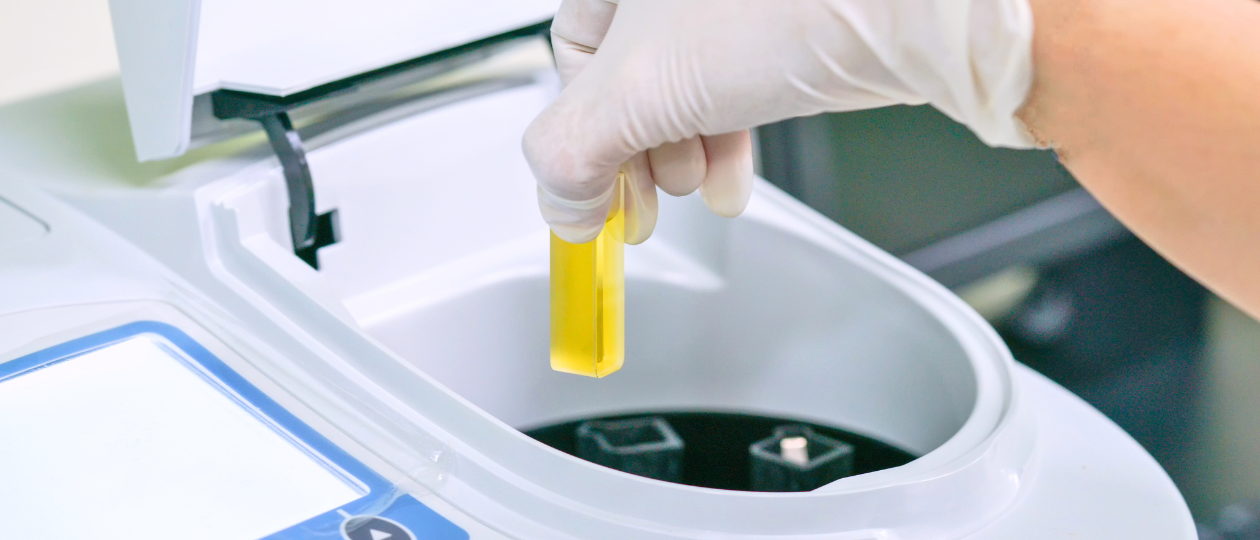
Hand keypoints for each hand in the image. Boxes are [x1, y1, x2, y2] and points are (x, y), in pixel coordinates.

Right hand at [524, 0, 1035, 243]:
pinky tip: (736, 182)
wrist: (913, 6)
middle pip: (628, 81)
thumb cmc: (787, 4)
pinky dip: (728, 145)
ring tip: (698, 189)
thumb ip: (574, 153)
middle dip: (636, 154)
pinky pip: (736, 94)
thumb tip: (559, 206)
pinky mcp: (786, 33)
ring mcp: (734, 8)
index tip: (589, 199)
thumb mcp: (640, 87)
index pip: (572, 57)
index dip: (578, 136)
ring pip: (686, 93)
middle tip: (643, 204)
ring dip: (683, 158)